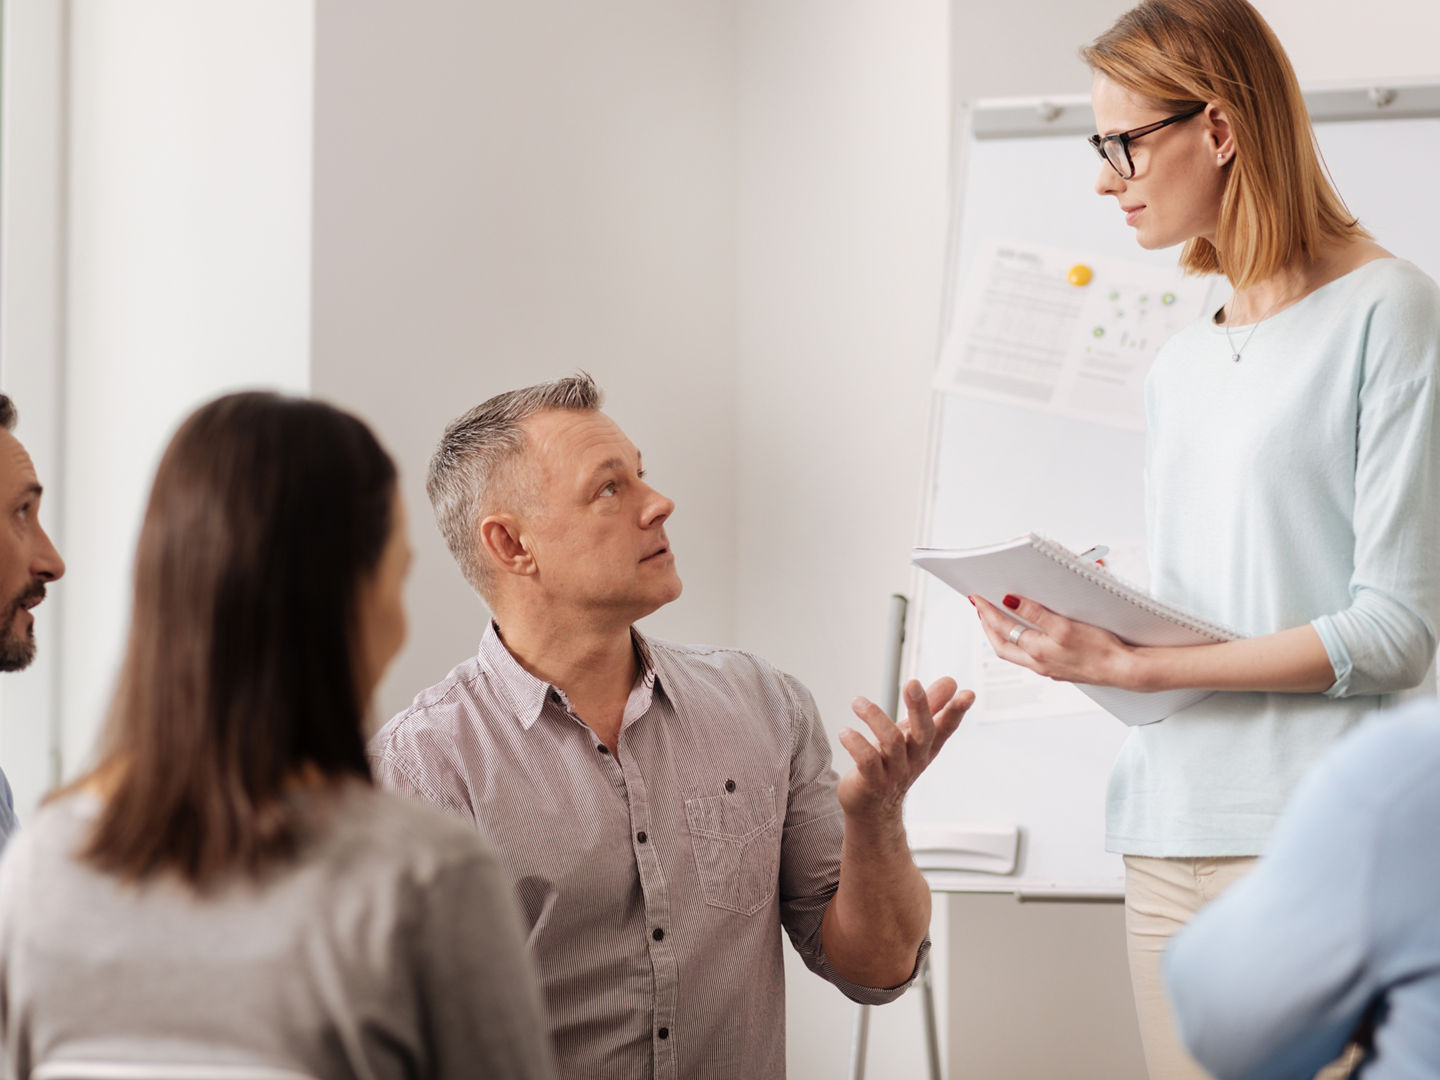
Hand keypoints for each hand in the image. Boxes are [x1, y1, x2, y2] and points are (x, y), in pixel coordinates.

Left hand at [837, 677, 973, 824]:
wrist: (873, 808)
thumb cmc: (894, 764)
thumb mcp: (912, 735)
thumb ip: (930, 707)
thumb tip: (951, 681)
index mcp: (927, 746)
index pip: (946, 727)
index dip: (957, 711)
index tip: (968, 693)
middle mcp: (915, 759)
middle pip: (924, 732)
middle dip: (920, 706)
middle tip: (912, 682)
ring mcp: (895, 773)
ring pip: (892, 741)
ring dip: (874, 716)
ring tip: (857, 702)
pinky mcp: (873, 782)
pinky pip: (867, 759)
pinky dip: (855, 741)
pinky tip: (845, 732)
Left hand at [972, 593, 1135, 687]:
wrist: (1125, 671)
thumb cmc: (1100, 649)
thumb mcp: (1065, 626)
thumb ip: (1035, 613)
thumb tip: (1009, 601)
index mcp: (1037, 651)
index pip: (1002, 629)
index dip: (987, 612)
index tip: (976, 597)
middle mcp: (1039, 663)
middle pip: (1002, 645)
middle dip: (988, 626)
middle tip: (981, 609)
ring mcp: (1049, 669)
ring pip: (1015, 653)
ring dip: (1003, 636)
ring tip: (997, 620)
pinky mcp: (1061, 670)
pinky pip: (1030, 657)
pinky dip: (1021, 643)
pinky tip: (1026, 636)